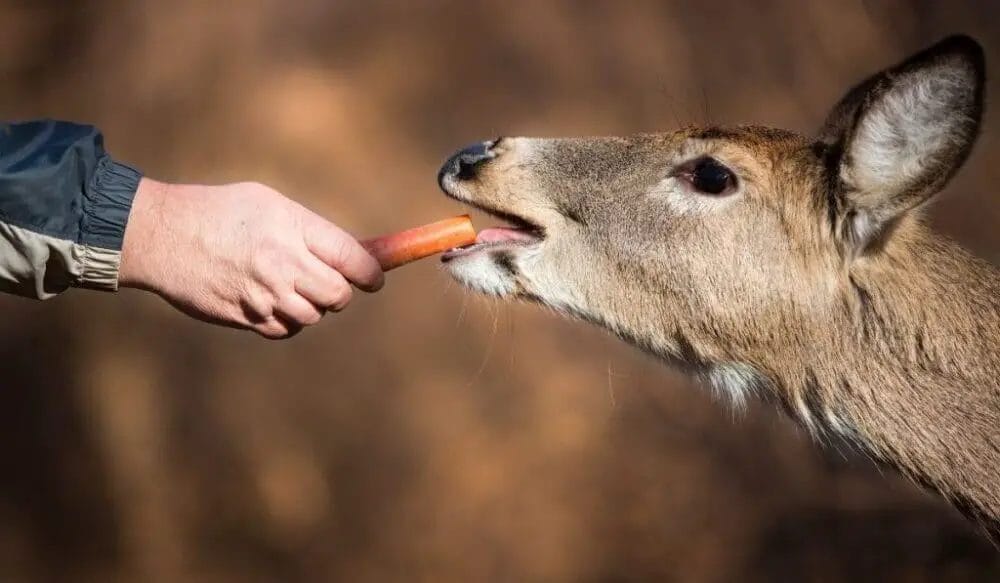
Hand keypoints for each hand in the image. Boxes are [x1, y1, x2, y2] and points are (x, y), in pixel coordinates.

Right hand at [119, 178, 383, 337]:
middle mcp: (282, 264)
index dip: (371, 273)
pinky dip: (285, 321)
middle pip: (337, 295)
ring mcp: (263, 294)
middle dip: (340, 292)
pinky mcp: (245, 317)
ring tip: (290, 286)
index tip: (375, 279)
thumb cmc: (218, 211)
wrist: (161, 235)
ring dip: (310, 306)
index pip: (351, 259)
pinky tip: (271, 302)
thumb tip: (349, 253)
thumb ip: (308, 229)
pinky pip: (283, 330)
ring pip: (311, 316)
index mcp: (293, 228)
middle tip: (331, 284)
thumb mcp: (268, 203)